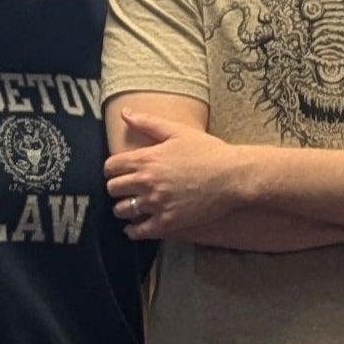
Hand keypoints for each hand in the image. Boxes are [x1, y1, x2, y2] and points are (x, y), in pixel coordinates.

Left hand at [104, 109, 252, 237]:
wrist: (233, 175)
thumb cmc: (208, 151)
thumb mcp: (177, 131)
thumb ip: (147, 122)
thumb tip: (125, 112)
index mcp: (146, 159)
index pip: (110, 167)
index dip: (112, 170)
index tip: (118, 173)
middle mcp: (147, 182)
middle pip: (113, 189)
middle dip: (116, 188)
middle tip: (124, 190)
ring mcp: (157, 203)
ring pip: (122, 210)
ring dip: (123, 209)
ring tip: (130, 207)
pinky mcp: (168, 221)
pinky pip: (139, 231)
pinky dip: (133, 231)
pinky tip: (134, 228)